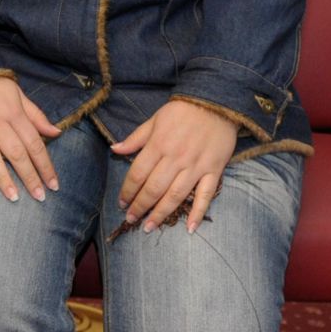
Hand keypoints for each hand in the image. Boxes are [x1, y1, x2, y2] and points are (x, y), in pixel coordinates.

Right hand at [0, 76, 60, 201]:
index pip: (34, 143)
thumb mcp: (18, 93)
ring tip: (14, 198)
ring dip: (4, 179)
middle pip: (16, 153)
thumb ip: (36, 115)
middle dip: (30, 177)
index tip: (53, 184)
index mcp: (13, 112)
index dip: (45, 165)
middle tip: (40, 197)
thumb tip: (56, 133)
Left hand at [111, 100, 238, 233]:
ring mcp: (196, 166)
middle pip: (154, 188)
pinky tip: (190, 229)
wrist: (216, 102)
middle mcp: (176, 158)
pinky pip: (206, 195)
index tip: (122, 203)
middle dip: (140, 206)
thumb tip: (114, 149)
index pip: (138, 174)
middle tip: (131, 219)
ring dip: (161, 214)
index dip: (128, 191)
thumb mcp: (155, 119)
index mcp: (158, 144)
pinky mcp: (214, 170)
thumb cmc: (182, 111)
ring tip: (149, 227)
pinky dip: (198, 213)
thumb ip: (136, 138)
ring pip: (175, 196)